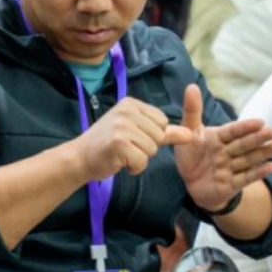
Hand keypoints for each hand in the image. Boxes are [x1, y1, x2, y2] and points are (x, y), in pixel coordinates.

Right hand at [71, 97, 192, 182]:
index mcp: (131, 103)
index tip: (132, 137)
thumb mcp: (136, 132)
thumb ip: (166, 133)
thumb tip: (191, 134)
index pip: (162, 121)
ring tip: (121, 154)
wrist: (80, 157)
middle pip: (158, 136)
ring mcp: (121, 126)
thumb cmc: (109, 144)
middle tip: (125, 147)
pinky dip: (133, 167)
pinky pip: (142, 161)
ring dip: (139, 158)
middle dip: (146, 148)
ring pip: (152, 150)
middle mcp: (126, 111)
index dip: (152, 136)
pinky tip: (119, 162)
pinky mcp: (118, 143)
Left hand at [170, 84, 271, 212]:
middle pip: (244, 144)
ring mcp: (230, 168)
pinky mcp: (231, 185)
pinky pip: (245, 178)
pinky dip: (258, 173)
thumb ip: (192, 111)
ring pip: (249, 159)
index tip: (259, 121)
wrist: (191, 183)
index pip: (233, 131)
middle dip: (258, 138)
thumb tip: (191, 85)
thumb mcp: (189, 132)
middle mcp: (227, 152)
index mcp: (218, 138)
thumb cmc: (191, 154)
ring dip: (264, 153)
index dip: (245, 127)